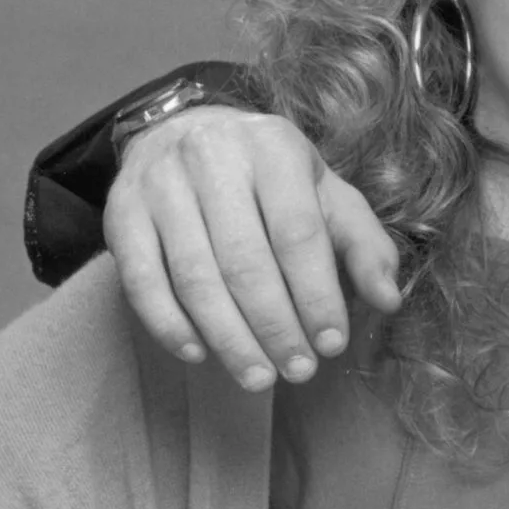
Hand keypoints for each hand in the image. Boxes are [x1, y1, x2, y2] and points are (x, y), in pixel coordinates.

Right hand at [104, 108, 401, 389]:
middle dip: (275, 326)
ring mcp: (159, 184)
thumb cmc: (269, 177)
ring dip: (228, 337)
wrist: (184, 132)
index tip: (331, 345)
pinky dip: (169, 325)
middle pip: (244, 261)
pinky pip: (142, 280)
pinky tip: (198, 355)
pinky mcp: (120, 212)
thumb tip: (388, 300)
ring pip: (194, 276)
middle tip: (297, 372)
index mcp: (274, 148)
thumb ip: (362, 244)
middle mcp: (212, 157)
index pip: (297, 233)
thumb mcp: (325, 195)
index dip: (316, 295)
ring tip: (257, 377)